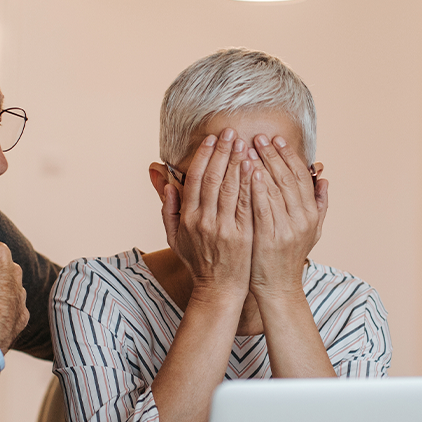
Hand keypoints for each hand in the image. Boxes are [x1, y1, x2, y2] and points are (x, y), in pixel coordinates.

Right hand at [163, 129, 254, 302]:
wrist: (219, 289)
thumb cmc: (198, 261)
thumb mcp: (175, 238)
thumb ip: (169, 210)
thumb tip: (166, 184)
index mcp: (187, 218)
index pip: (194, 179)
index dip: (204, 157)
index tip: (212, 139)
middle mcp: (204, 221)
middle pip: (213, 179)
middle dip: (222, 152)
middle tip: (230, 132)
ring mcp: (224, 228)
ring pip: (230, 188)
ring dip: (237, 162)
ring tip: (245, 143)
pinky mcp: (242, 235)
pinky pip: (247, 204)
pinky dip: (250, 184)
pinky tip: (255, 167)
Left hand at [246, 134, 327, 298]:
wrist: (278, 287)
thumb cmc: (288, 256)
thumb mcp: (311, 231)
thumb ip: (319, 204)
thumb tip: (324, 178)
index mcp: (311, 214)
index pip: (301, 177)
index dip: (289, 156)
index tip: (277, 139)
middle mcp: (302, 218)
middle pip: (287, 178)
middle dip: (273, 155)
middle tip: (259, 136)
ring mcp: (287, 228)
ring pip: (274, 188)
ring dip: (262, 165)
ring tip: (249, 147)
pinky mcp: (270, 237)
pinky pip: (263, 207)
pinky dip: (257, 187)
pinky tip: (249, 172)